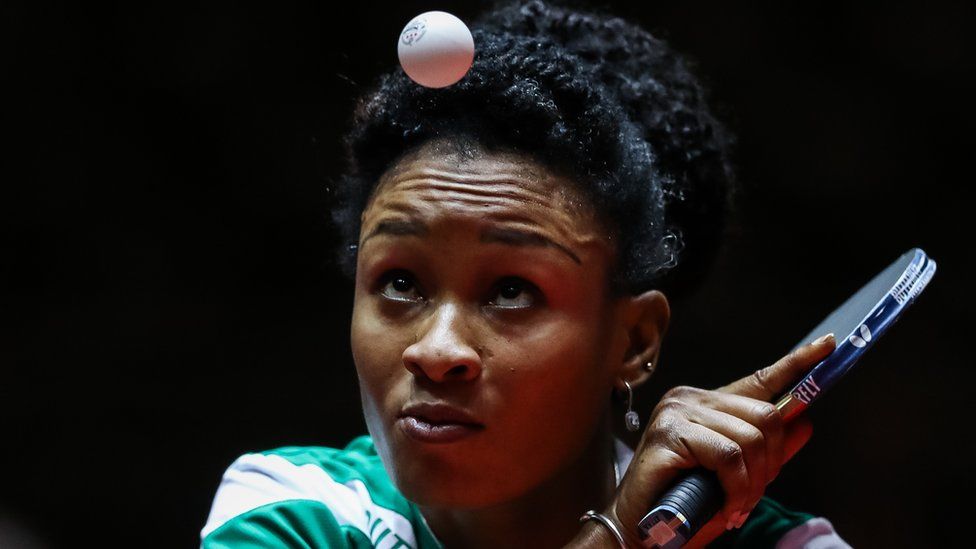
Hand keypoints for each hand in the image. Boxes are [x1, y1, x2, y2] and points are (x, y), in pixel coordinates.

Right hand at [606, 333, 835, 547]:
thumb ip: (768, 451)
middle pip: (765, 415)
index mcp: (706, 403)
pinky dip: (737, 488)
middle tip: (754, 496)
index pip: (759, 379)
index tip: (829, 345)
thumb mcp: (738, 477)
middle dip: (771, 462)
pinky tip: (728, 507)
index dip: (797, 363)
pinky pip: (728, 457)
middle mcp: (690, 399)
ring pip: (749, 439)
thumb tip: (804, 423)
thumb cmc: (685, 503)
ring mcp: (676, 413)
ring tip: (737, 506)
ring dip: (753, 483)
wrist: (642, 531)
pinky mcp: (668, 435)